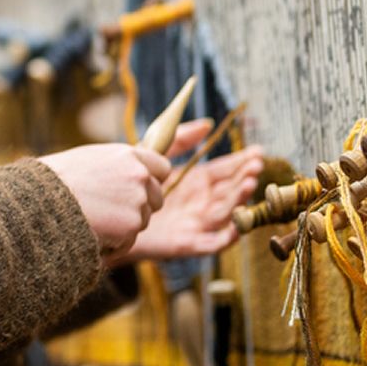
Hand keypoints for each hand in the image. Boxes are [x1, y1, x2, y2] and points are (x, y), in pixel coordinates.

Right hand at [39, 143, 169, 254]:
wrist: (39, 201)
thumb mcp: (89, 159)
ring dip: (124, 225)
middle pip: (156, 198)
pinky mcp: (131, 226)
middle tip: (109, 209)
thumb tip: (135, 172)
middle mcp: (139, 175)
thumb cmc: (54, 179)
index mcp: (128, 154)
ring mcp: (137, 202)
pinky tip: (92, 232)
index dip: (151, 180)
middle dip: (140, 206)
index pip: (162, 167)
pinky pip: (129, 240)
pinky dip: (114, 242)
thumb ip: (117, 165)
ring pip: (142, 221)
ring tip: (93, 219)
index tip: (139, 187)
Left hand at [115, 132, 263, 263]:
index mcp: (195, 182)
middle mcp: (200, 202)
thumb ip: (180, 140)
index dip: (241, 162)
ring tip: (249, 184)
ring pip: (225, 213)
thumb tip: (207, 123)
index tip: (257, 152)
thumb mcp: (156, 157)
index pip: (225, 171)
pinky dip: (228, 237)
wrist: (109, 215)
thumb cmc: (132, 186)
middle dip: (244, 179)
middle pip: (229, 191)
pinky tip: (238, 226)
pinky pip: (212, 242)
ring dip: (239, 201)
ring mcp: (195, 223)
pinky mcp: (186, 242)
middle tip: (256, 167)